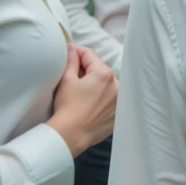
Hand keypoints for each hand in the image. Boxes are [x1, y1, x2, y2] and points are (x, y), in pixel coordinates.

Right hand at [47, 44, 118, 158]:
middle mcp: (117, 85)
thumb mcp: (66, 80)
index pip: (90, 55)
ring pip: (105, 84)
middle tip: (71, 73)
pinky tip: (88, 103)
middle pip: (99, 69)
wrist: (71, 135)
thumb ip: (71, 61)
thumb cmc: (67, 108)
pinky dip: (100, 97)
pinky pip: (109, 99)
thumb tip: (72, 50)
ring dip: (94, 83)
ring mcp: (119, 101)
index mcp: (104, 74)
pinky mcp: (117, 113)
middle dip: (86, 69)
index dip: (77, 52)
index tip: (68, 53)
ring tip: (79, 90)